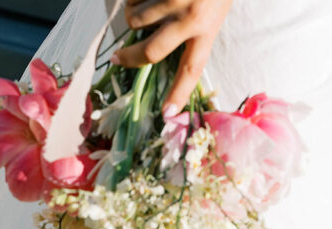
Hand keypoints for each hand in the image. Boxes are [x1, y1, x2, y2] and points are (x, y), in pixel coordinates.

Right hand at [113, 0, 233, 111]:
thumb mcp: (213, 7)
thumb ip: (193, 28)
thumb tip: (155, 50)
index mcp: (207, 28)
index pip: (191, 69)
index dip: (178, 93)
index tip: (167, 114)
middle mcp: (191, 17)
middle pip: (151, 51)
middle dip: (129, 58)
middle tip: (118, 58)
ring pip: (135, 19)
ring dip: (132, 13)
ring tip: (143, 3)